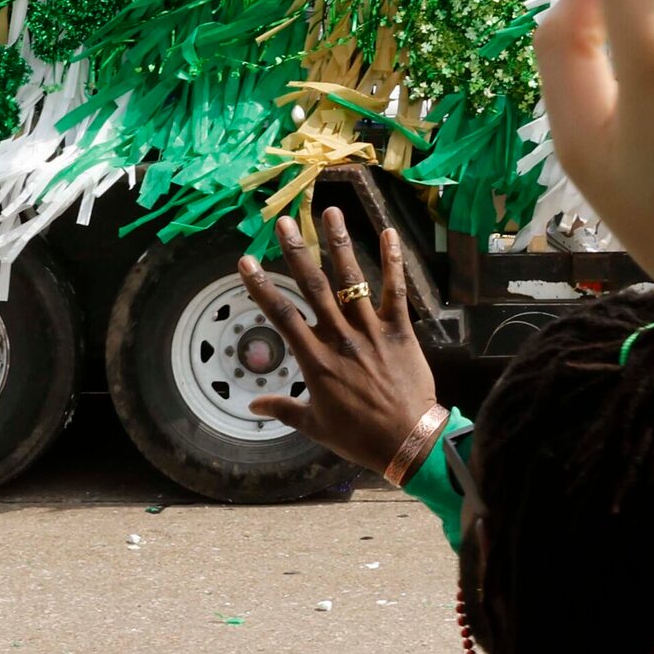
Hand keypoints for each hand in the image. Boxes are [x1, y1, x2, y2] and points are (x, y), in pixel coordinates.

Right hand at [233, 210, 435, 470]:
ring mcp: (371, 330)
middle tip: (284, 221)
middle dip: (296, 252)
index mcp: (315, 360)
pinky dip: (393, 262)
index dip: (261, 287)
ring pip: (352, 280)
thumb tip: (253, 405)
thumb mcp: (315, 425)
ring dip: (340, 244)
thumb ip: (283, 409)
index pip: (281, 316)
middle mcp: (340, 337)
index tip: (245, 261)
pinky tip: (389, 233)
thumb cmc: (359, 437)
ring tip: (331, 212)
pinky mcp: (400, 330)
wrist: (408, 441)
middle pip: (313, 287)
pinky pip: (395, 291)